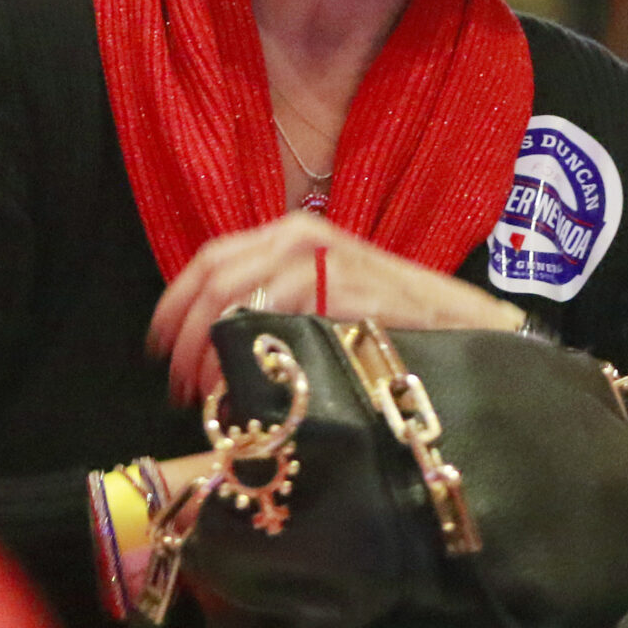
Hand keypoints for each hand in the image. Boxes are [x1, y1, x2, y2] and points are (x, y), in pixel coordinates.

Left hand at [147, 212, 523, 404]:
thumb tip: (215, 348)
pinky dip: (245, 348)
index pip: (210, 259)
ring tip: (206, 392)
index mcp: (293, 235)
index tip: (159, 352)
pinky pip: (272, 311)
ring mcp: (324, 258)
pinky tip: (243, 379)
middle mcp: (302, 236)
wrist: (469, 325)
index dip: (174, 306)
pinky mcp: (342, 286)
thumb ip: (277, 308)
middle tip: (179, 384)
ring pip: (233, 295)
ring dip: (208, 348)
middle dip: (184, 335)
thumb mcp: (327, 302)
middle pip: (213, 276)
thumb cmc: (398, 323)